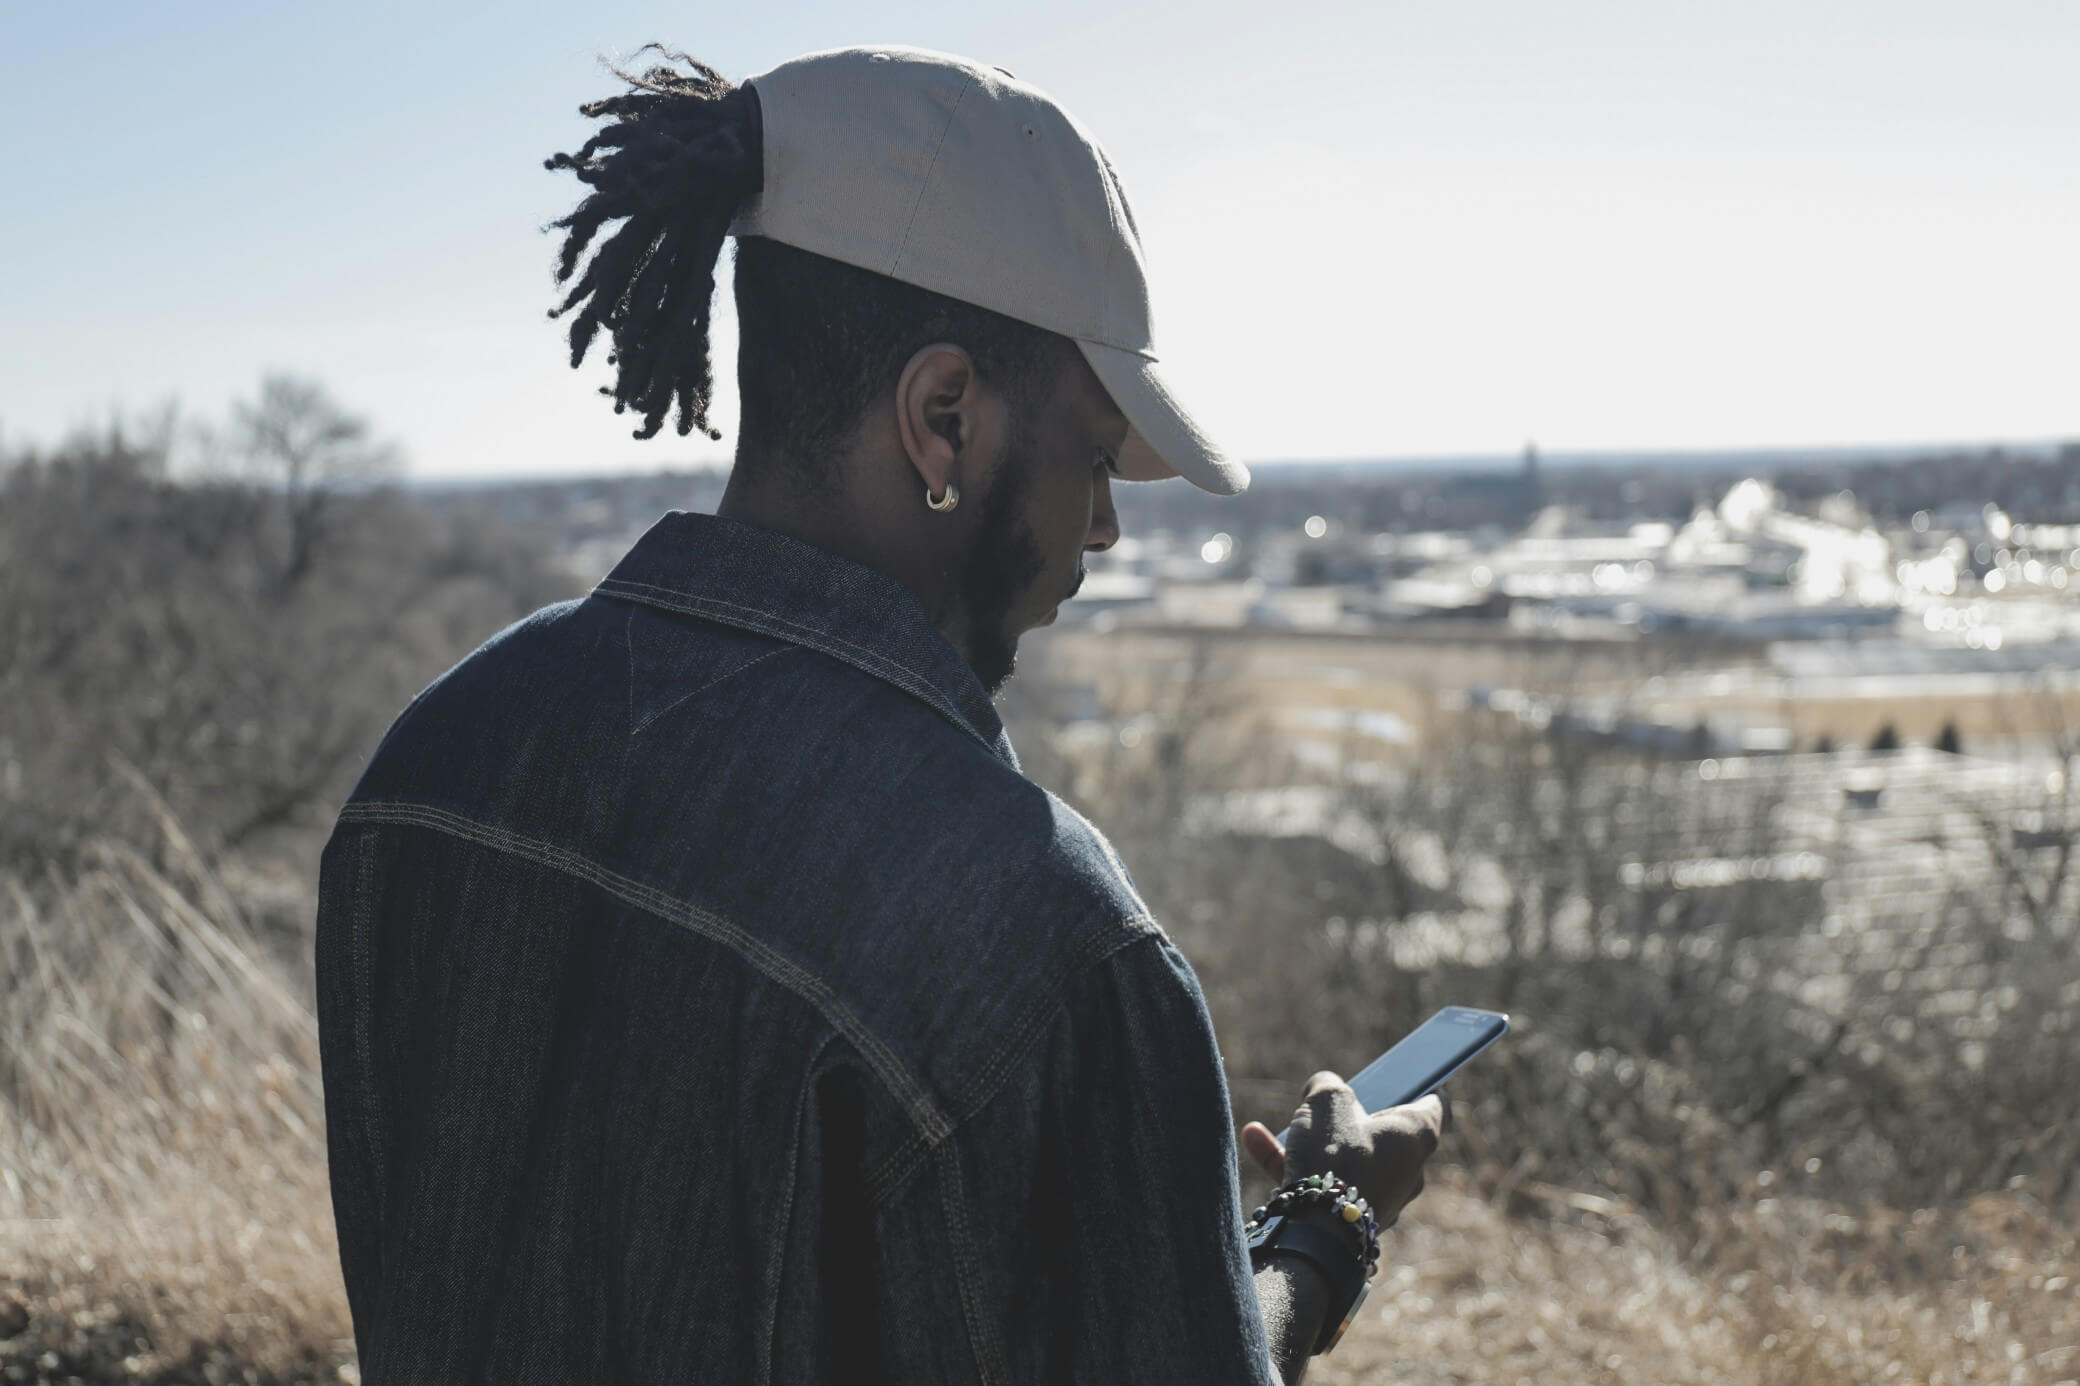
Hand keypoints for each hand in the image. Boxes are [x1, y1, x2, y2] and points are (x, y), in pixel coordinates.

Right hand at [1240, 1072, 1447, 1228]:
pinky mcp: (1352, 1221)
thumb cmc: (1333, 1157)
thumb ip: (1326, 1085)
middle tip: (1328, 1104)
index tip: (1404, 1078)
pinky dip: (1295, 1164)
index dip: (1420, 1086)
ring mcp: (1382, 1200)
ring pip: (1347, 1160)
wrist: (1317, 1231)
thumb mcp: (1326, 1100)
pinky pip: (1324, 1184)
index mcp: (1417, 1137)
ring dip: (1313, 1141)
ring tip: (1280, 1126)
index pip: (1434, 1106)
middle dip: (1353, 1118)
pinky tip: (1254, 1139)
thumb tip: (1321, 1092)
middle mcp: (1408, 1172)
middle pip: (1385, 1134)